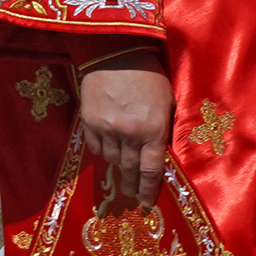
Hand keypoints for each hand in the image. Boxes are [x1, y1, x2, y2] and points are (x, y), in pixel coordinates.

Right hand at [74, 49, 171, 212]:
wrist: (116, 52)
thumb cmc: (149, 75)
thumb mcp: (166, 102)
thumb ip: (163, 129)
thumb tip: (160, 153)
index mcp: (153, 130)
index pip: (151, 170)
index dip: (149, 190)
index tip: (147, 203)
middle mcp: (129, 134)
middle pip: (130, 169)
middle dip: (133, 183)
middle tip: (133, 193)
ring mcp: (106, 129)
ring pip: (111, 159)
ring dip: (118, 165)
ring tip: (121, 167)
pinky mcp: (88, 121)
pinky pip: (95, 146)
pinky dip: (102, 150)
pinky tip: (107, 147)